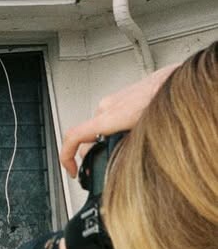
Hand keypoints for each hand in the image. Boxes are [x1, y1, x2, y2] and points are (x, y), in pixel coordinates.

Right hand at [59, 63, 178, 176]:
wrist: (182, 77)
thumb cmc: (170, 97)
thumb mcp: (144, 135)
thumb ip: (123, 151)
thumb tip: (114, 166)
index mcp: (109, 117)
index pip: (73, 137)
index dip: (67, 158)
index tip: (73, 171)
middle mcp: (106, 107)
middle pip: (86, 138)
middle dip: (91, 156)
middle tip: (98, 171)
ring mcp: (113, 101)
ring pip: (98, 130)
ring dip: (103, 144)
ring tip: (117, 154)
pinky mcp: (122, 99)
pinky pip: (108, 120)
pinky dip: (111, 133)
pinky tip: (127, 139)